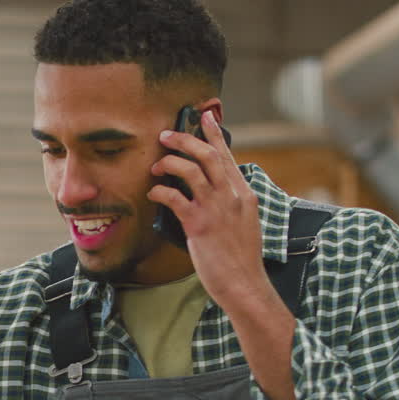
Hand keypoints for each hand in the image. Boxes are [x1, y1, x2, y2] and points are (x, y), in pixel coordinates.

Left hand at [148, 110, 275, 310]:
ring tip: (156, 166)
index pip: (227, 156)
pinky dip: (160, 190)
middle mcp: (232, 196)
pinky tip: (153, 193)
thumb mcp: (244, 224)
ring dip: (170, 162)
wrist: (245, 284)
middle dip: (185, 139)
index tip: (205, 115)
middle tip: (166, 135)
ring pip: (191, 170)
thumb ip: (231, 204)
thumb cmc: (241, 259)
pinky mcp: (200, 224)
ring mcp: (217, 209)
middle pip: (208, 155)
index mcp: (244, 194)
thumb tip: (210, 191)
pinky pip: (175, 197)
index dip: (214, 134)